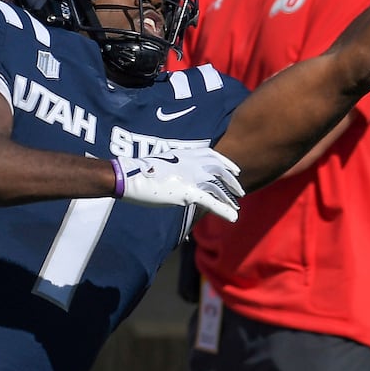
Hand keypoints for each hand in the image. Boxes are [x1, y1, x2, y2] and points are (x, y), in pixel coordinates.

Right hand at [113, 147, 243, 223]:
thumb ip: (175, 165)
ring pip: (218, 188)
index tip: (235, 170)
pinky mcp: (187, 192)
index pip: (213, 155)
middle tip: (240, 191)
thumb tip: (178, 174)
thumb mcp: (162, 162)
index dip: (226, 163)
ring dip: (229, 198)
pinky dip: (223, 210)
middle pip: (220, 170)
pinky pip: (210, 202)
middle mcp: (192, 163)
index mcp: (186, 154)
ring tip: (236, 207)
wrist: (129, 175)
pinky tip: (233, 217)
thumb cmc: (140, 170)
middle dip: (231, 181)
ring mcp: (191, 177)